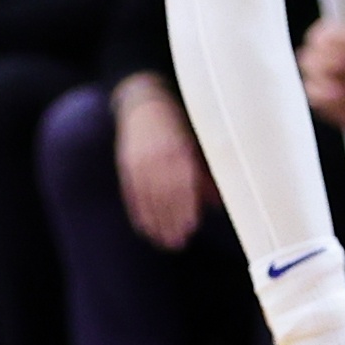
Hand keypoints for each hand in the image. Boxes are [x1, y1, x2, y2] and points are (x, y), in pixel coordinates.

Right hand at [112, 74, 212, 248]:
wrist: (143, 102)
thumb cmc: (176, 125)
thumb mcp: (195, 143)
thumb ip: (205, 173)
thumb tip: (218, 202)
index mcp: (178, 149)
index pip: (182, 184)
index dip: (185, 208)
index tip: (190, 227)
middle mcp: (157, 156)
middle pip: (164, 195)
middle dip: (171, 221)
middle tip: (178, 242)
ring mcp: (139, 161)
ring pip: (148, 198)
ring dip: (156, 222)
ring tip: (163, 241)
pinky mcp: (126, 166)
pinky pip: (132, 194)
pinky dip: (138, 213)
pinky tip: (145, 228)